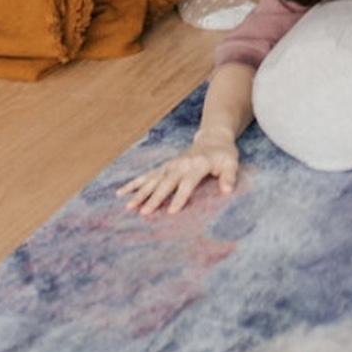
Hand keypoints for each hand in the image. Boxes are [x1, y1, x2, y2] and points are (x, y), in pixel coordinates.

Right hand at [118, 136, 239, 215]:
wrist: (212, 138)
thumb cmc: (223, 154)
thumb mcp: (231, 163)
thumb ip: (229, 176)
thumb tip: (228, 190)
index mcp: (197, 165)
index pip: (187, 183)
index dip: (180, 197)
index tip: (171, 211)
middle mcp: (181, 165)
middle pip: (166, 183)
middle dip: (155, 198)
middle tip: (144, 213)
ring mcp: (170, 165)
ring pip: (153, 180)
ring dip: (140, 193)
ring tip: (128, 206)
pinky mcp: (165, 167)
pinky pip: (147, 176)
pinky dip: (134, 183)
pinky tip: (121, 192)